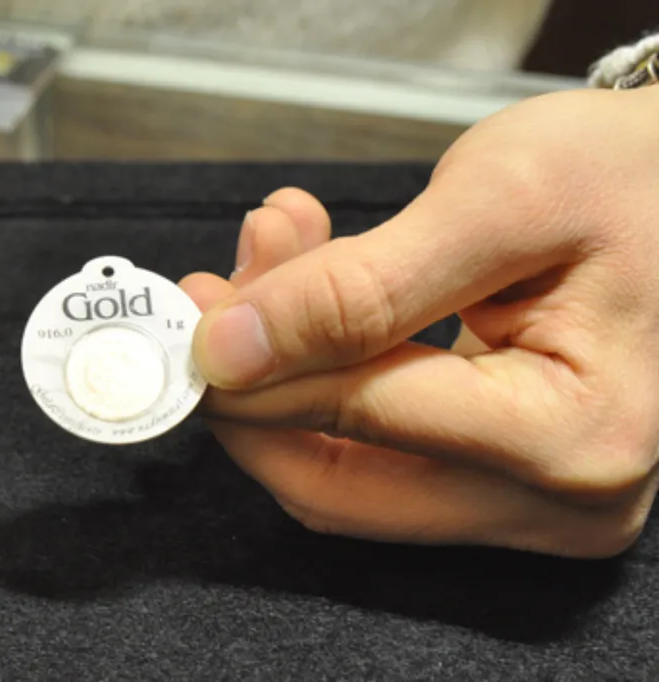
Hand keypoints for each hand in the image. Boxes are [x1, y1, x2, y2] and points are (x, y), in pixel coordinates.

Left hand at [182, 86, 658, 557]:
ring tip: (275, 261)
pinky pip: (373, 458)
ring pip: (341, 474)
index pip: (358, 422)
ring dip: (283, 378)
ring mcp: (532, 505)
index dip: (254, 370)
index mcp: (573, 436)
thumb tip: (229, 349)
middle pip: (335, 481)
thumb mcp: (495, 202)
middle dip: (256, 386)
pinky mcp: (503, 486)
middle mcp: (559, 502)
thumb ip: (355, 286)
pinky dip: (323, 385)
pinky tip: (312, 300)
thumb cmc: (629, 180)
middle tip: (216, 292)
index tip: (194, 314)